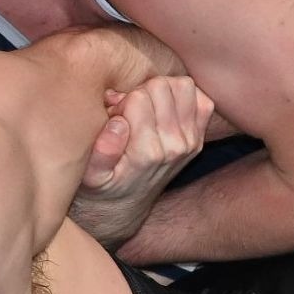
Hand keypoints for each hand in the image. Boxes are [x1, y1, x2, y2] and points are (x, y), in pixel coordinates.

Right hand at [69, 76, 214, 246]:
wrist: (122, 207)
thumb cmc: (101, 184)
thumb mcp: (90, 175)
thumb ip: (101, 152)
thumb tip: (118, 123)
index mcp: (146, 152)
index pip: (137, 98)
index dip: (120, 99)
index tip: (113, 114)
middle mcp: (174, 147)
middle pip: (160, 87)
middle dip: (140, 91)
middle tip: (127, 110)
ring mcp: (190, 142)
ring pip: (183, 86)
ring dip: (162, 90)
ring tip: (145, 106)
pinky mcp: (198, 139)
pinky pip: (202, 100)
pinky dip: (184, 97)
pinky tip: (164, 108)